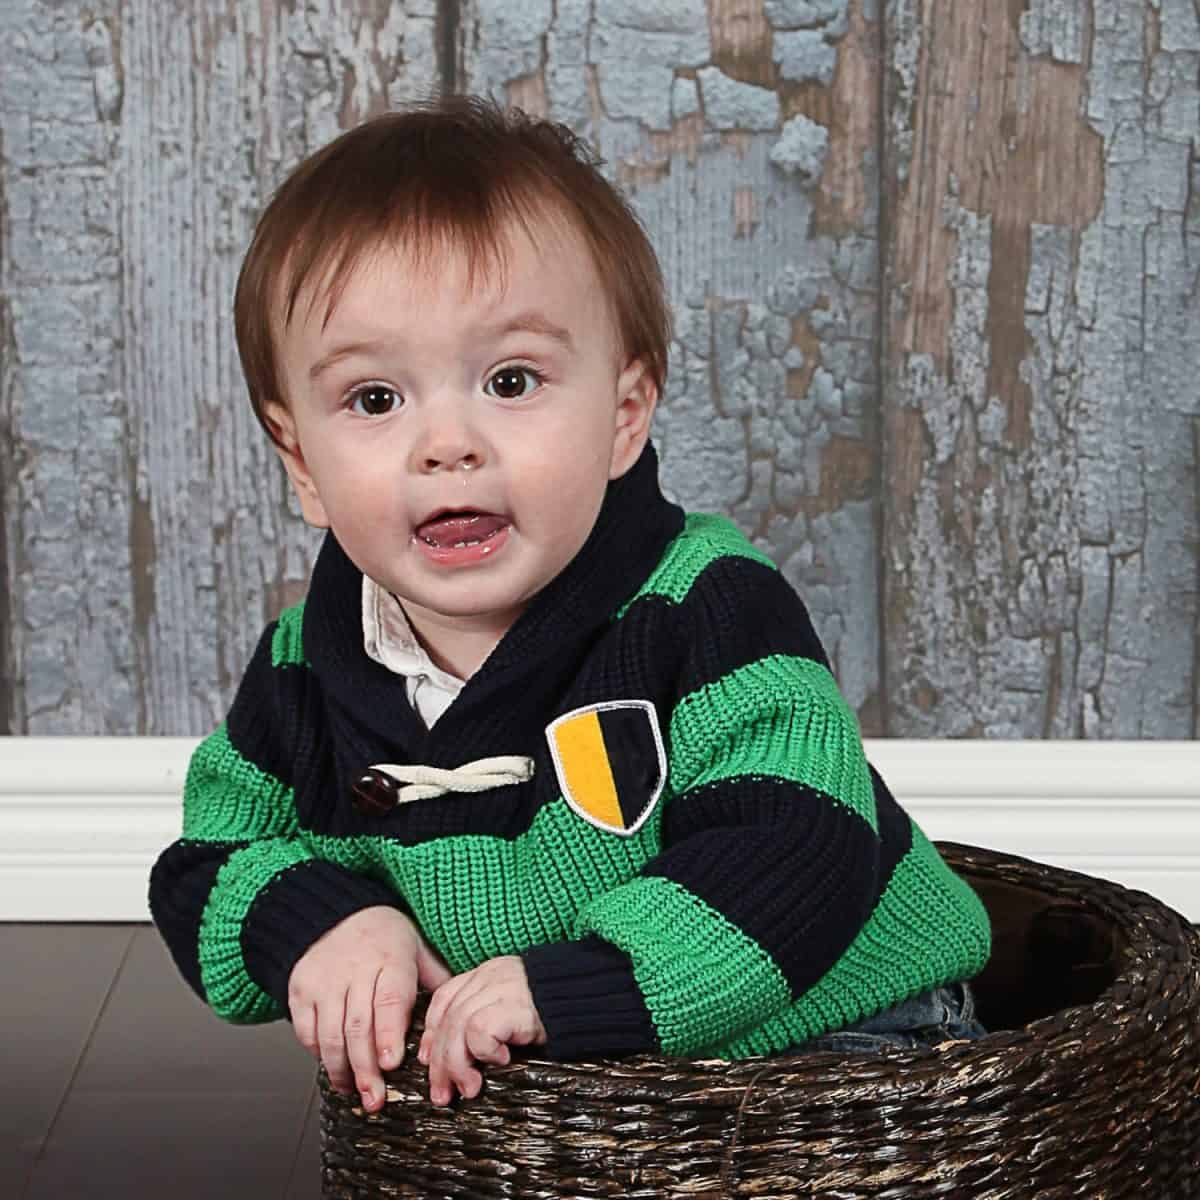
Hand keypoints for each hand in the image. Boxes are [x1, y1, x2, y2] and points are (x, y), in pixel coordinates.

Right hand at [288, 905, 450, 1112]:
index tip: (392, 1063)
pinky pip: (306, 1030)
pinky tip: (333, 1067)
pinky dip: (318, 1053)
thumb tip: (461, 1014)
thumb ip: (436, 981)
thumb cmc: (385, 938)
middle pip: (359, 1025)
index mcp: (390, 958)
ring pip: (330, 1033)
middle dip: (366, 1068)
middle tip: (375, 1097)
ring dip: (342, 1069)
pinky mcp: (300, 989)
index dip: (389, 1034)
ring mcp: (324, 980)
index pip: (389, 999)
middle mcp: (354, 969)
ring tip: (354, 1092)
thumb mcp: (417, 949)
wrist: (336, 914)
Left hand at [419, 955, 546, 1105]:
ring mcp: (501, 988)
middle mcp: (490, 976)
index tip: (429, 1061)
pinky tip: (501, 1062)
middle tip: (442, 1093)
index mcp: (488, 973)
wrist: (596, 992)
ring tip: (468, 1088)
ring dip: (456, 1065)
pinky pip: (480, 1031)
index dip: (431, 1033)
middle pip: (447, 1018)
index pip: (444, 999)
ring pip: (457, 1027)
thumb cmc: (559, 1007)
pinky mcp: (514, 1005)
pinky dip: (483, 1051)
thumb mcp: (517, 1006)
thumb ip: (490, 1015)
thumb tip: (458, 1057)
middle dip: (439, 1061)